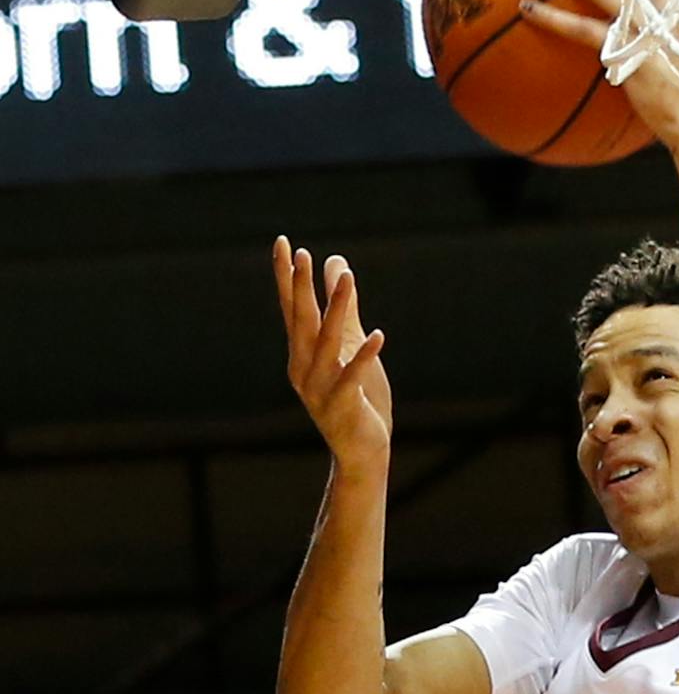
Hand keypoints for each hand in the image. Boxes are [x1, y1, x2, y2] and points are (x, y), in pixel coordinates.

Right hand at [274, 235, 390, 470]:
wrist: (361, 450)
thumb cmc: (356, 396)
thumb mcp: (350, 346)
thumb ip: (345, 308)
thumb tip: (336, 265)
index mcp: (302, 353)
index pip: (292, 308)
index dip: (288, 276)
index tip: (284, 243)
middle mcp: (303, 367)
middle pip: (302, 320)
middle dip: (300, 286)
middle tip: (301, 252)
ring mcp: (320, 388)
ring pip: (327, 342)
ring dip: (337, 309)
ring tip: (347, 278)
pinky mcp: (343, 405)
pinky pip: (353, 376)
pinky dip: (364, 356)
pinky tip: (379, 335)